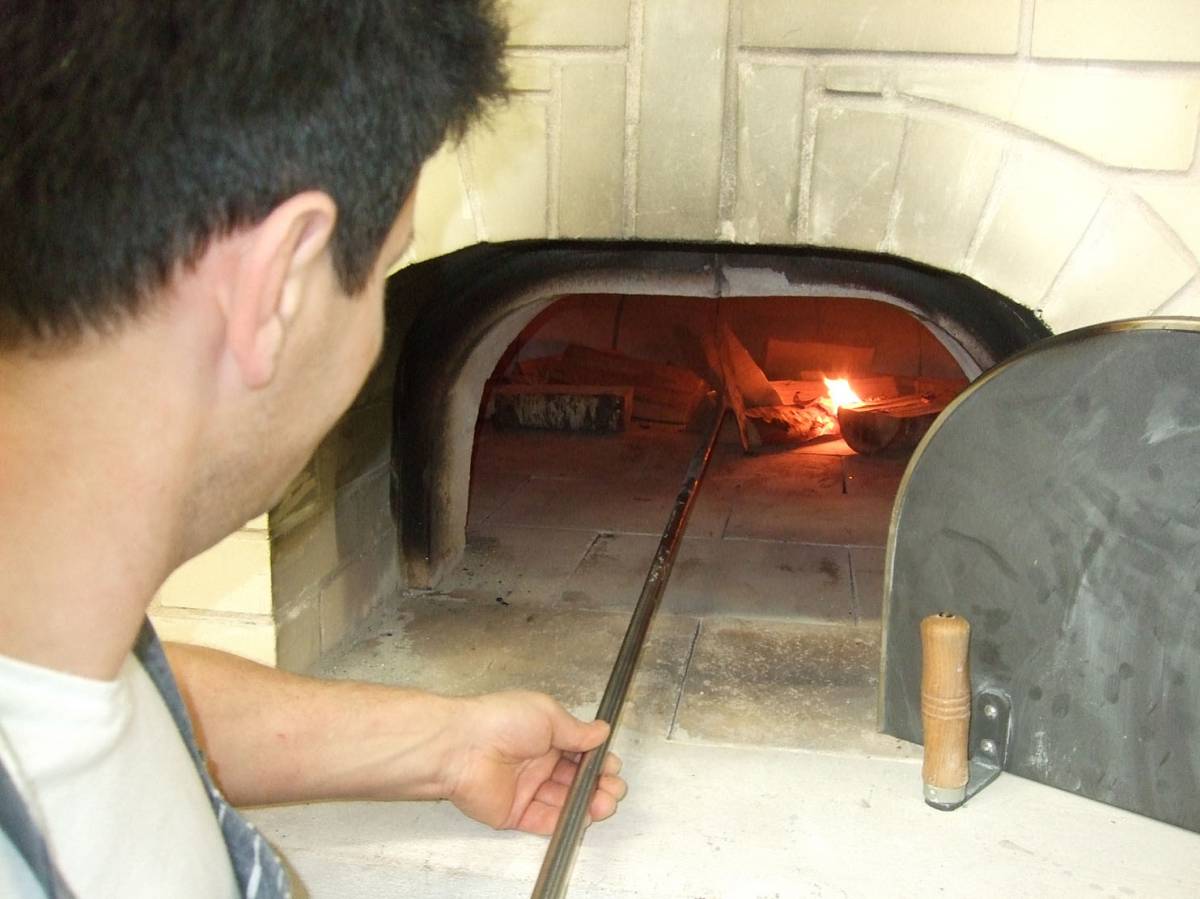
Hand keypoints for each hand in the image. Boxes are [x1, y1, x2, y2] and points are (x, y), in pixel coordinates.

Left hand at [443, 691, 626, 834]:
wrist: (463, 747)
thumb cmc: (503, 721)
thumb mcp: (548, 715)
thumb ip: (577, 730)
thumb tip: (601, 732)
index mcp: (545, 736)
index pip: (580, 752)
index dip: (599, 760)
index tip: (612, 765)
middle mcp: (538, 763)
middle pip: (577, 780)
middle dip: (600, 785)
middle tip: (614, 788)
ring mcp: (527, 790)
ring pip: (565, 802)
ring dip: (589, 804)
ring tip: (605, 803)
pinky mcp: (515, 813)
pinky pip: (545, 821)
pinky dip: (566, 821)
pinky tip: (584, 816)